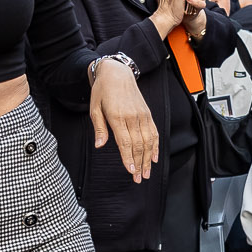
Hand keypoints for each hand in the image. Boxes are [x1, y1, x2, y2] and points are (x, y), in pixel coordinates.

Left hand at [88, 58, 158, 184]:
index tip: (131, 171)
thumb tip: (99, 145)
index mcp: (117, 116)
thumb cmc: (103, 91)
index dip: (128, 158)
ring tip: (147, 173)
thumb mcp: (95, 108)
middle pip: (138, 145)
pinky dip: (156, 146)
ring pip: (148, 141)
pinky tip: (154, 158)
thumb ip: (99, 128)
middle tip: (139, 179)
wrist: (117, 73)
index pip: (125, 142)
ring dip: (148, 159)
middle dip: (139, 164)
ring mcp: (142, 115)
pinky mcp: (147, 114)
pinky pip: (154, 132)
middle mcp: (132, 117)